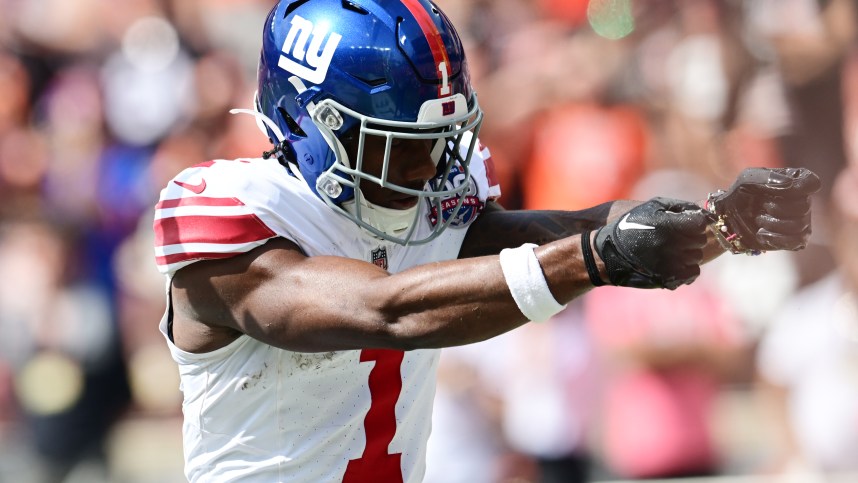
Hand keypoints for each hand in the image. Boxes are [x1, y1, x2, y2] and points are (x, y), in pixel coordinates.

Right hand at [593, 198, 707, 289]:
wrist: (606, 254)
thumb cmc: (629, 226)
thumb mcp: (651, 207)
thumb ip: (679, 206)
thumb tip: (705, 212)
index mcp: (668, 225)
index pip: (701, 223)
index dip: (695, 221)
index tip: (688, 223)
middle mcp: (671, 245)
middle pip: (700, 240)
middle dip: (691, 237)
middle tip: (677, 236)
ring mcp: (670, 263)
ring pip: (697, 257)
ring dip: (688, 252)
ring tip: (671, 249)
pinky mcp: (667, 278)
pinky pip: (692, 273)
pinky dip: (687, 268)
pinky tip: (674, 262)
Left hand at [707, 167, 819, 252]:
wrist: (730, 219)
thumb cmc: (741, 194)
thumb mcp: (748, 178)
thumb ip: (768, 177)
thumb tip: (790, 184)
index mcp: (796, 181)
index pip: (811, 182)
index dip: (799, 187)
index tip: (782, 190)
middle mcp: (804, 201)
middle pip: (804, 206)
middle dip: (777, 207)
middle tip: (761, 206)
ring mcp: (802, 221)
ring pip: (799, 225)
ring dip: (773, 223)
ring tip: (758, 220)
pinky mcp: (796, 240)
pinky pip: (796, 241)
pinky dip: (775, 238)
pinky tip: (761, 233)